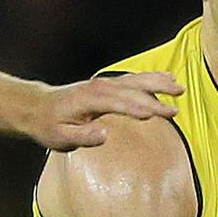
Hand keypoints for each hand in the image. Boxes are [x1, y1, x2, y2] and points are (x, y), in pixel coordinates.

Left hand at [30, 72, 184, 150]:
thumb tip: (105, 135)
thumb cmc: (50, 126)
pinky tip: (166, 79)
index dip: (136, 109)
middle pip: (132, 90)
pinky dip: (152, 79)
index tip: (155, 115)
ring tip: (179, 87)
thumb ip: (83, 137)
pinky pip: (134, 80)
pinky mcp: (109, 85)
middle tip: (175, 110)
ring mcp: (105, 84)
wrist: (38, 107)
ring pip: (136, 80)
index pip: (118, 104)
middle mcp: (100, 87)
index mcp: (89, 100)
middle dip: (155, 98)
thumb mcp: (61, 138)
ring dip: (158, 83)